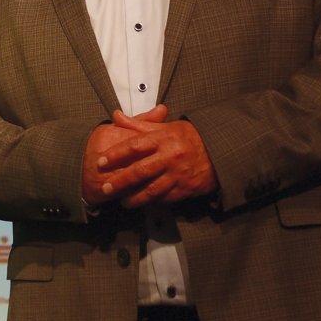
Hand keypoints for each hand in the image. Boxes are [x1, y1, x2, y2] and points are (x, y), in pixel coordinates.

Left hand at [85, 105, 216, 207]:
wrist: (220, 150)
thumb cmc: (189, 136)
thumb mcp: (166, 126)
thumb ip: (139, 124)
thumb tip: (115, 116)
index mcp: (163, 138)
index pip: (134, 146)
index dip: (115, 154)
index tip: (100, 162)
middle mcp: (169, 157)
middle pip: (139, 171)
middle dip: (120, 182)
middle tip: (105, 188)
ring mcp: (178, 174)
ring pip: (152, 190)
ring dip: (135, 198)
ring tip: (122, 201)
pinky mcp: (187, 188)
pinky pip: (166, 198)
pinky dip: (153, 202)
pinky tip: (143, 204)